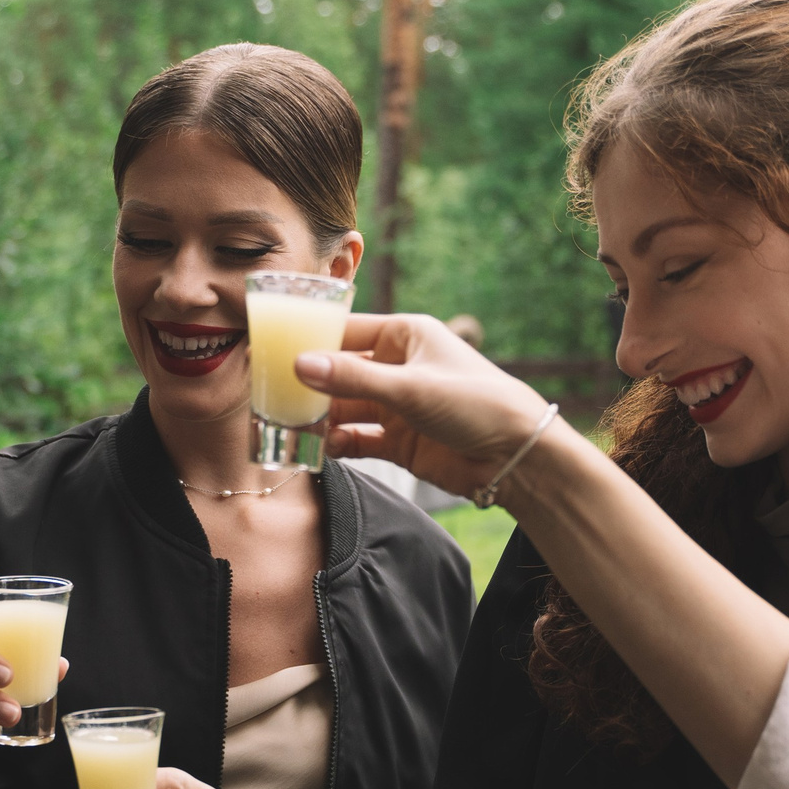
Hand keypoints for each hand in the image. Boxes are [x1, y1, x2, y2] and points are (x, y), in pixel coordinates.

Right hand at [298, 313, 555, 496]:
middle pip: (341, 373)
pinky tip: (321, 447)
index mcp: (405, 336)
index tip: (275, 351)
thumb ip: (352, 379)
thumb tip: (300, 364)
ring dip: (321, 418)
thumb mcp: (409, 387)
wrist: (516, 456)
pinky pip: (358, 439)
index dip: (312, 341)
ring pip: (346, 408)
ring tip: (290, 426)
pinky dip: (339, 443)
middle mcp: (398, 367)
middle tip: (273, 394)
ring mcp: (398, 406)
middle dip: (311, 386)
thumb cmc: (475, 403)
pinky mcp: (400, 441)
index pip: (347, 332)